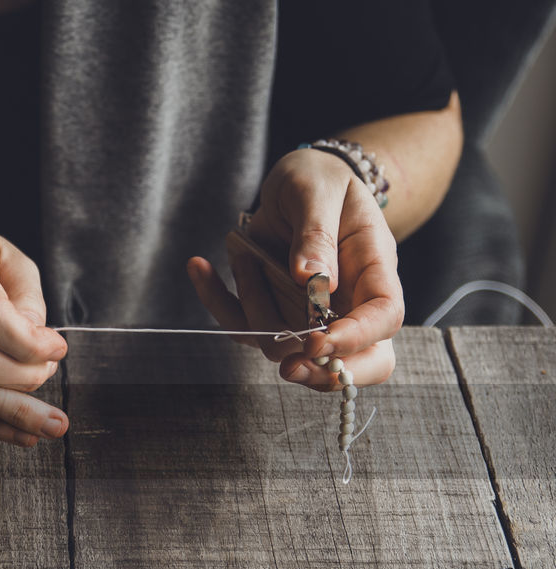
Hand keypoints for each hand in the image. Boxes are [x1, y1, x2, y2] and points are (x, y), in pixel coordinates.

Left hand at [188, 147, 404, 389]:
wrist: (299, 181)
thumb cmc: (319, 180)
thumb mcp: (317, 191)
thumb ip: (317, 232)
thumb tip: (311, 279)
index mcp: (373, 270)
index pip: (382, 320)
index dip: (355, 340)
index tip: (317, 341)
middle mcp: (347, 301)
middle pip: (353, 362)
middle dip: (321, 373)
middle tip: (289, 367)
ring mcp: (309, 314)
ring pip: (285, 347)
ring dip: (254, 310)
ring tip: (245, 259)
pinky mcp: (272, 310)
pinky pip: (242, 325)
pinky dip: (216, 301)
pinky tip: (199, 267)